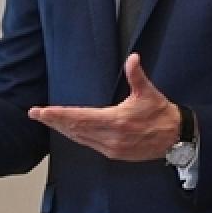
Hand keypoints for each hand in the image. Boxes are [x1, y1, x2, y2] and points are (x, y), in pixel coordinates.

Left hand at [29, 53, 179, 160]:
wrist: (175, 138)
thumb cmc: (161, 113)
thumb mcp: (149, 93)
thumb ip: (137, 76)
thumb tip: (133, 58)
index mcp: (116, 121)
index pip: (79, 118)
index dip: (58, 115)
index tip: (41, 111)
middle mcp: (110, 137)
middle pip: (74, 129)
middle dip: (54, 122)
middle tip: (36, 114)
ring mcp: (111, 148)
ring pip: (80, 138)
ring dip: (63, 130)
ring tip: (49, 121)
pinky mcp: (115, 154)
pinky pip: (89, 144)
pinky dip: (77, 137)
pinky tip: (70, 131)